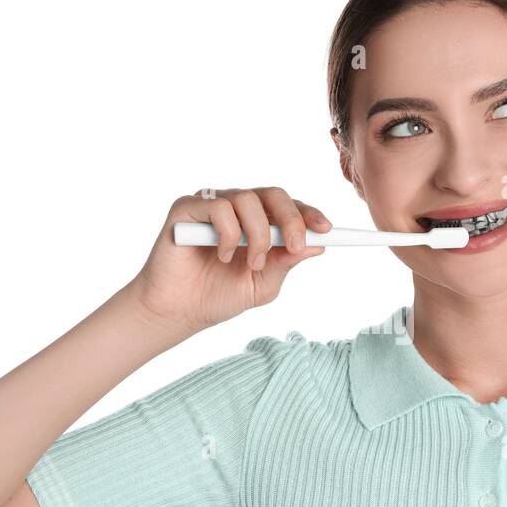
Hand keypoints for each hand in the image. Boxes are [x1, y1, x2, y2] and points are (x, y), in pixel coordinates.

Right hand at [127, 187, 330, 332]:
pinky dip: (229, 234)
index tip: (328, 229)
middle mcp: (236, 208)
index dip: (309, 214)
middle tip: (295, 246)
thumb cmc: (217, 297)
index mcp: (257, 222)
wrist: (178, 312)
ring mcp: (211, 205)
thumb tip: (317, 245)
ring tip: (252, 264)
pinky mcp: (187, 208)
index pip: (288, 208)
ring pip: (248, 199)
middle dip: (291, 219)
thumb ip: (286, 263)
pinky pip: (218, 208)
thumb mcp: (263, 284)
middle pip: (274, 194)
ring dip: (258, 235)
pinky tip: (223, 256)